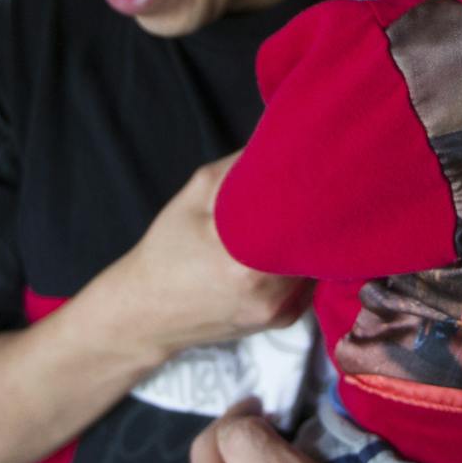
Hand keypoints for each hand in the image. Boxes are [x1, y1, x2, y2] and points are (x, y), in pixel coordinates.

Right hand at [113, 151, 309, 360]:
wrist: (145, 312)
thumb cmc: (166, 251)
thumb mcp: (194, 196)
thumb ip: (239, 167)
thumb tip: (278, 140)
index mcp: (247, 264)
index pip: (305, 218)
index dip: (312, 191)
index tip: (309, 172)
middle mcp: (269, 295)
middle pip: (316, 242)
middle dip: (313, 214)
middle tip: (306, 189)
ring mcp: (279, 312)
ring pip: (316, 262)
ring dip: (310, 239)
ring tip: (289, 219)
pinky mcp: (282, 321)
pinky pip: (308, 282)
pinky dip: (302, 262)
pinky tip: (282, 248)